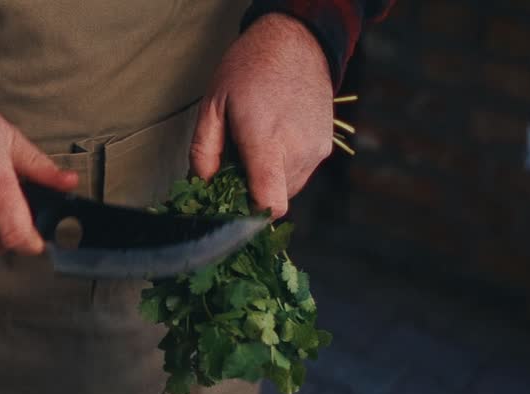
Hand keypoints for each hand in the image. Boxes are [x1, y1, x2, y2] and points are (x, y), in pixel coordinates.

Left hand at [190, 13, 333, 218]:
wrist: (296, 41)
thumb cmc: (250, 68)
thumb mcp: (213, 105)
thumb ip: (204, 152)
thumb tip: (203, 186)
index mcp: (267, 142)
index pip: (269, 204)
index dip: (249, 216)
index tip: (232, 205)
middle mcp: (298, 151)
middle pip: (274, 199)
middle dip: (252, 191)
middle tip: (237, 161)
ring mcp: (316, 150)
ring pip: (288, 189)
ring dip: (268, 179)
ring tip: (257, 144)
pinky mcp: (325, 146)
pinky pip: (301, 173)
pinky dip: (284, 167)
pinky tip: (275, 138)